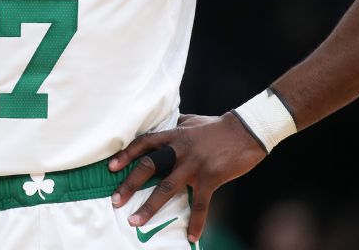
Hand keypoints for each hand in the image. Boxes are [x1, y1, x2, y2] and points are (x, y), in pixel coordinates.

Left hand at [107, 113, 266, 243]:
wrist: (247, 130)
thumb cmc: (217, 126)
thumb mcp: (192, 121)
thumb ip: (176, 126)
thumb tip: (165, 126)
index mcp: (174, 135)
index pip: (143, 143)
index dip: (126, 155)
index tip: (110, 168)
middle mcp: (179, 149)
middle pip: (149, 166)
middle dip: (130, 184)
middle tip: (115, 200)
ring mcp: (194, 164)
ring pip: (167, 187)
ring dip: (150, 207)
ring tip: (135, 221)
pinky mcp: (211, 177)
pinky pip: (201, 203)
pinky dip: (197, 221)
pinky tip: (192, 236)